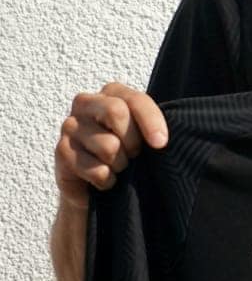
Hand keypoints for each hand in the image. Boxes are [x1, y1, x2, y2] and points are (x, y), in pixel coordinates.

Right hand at [54, 81, 168, 209]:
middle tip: (133, 154)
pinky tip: (104, 179)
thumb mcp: (142, 135)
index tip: (161, 143)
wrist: (94, 187)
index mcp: (110, 93)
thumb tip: (161, 139)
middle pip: (116, 112)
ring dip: (120, 165)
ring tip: (117, 167)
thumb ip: (150, 126)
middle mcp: (85, 103)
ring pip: (108, 146)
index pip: (134, 100)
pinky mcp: (61, 151)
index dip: (151, 121)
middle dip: (132, 141)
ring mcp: (70, 126)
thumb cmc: (125, 154)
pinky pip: (97, 170)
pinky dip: (107, 180)